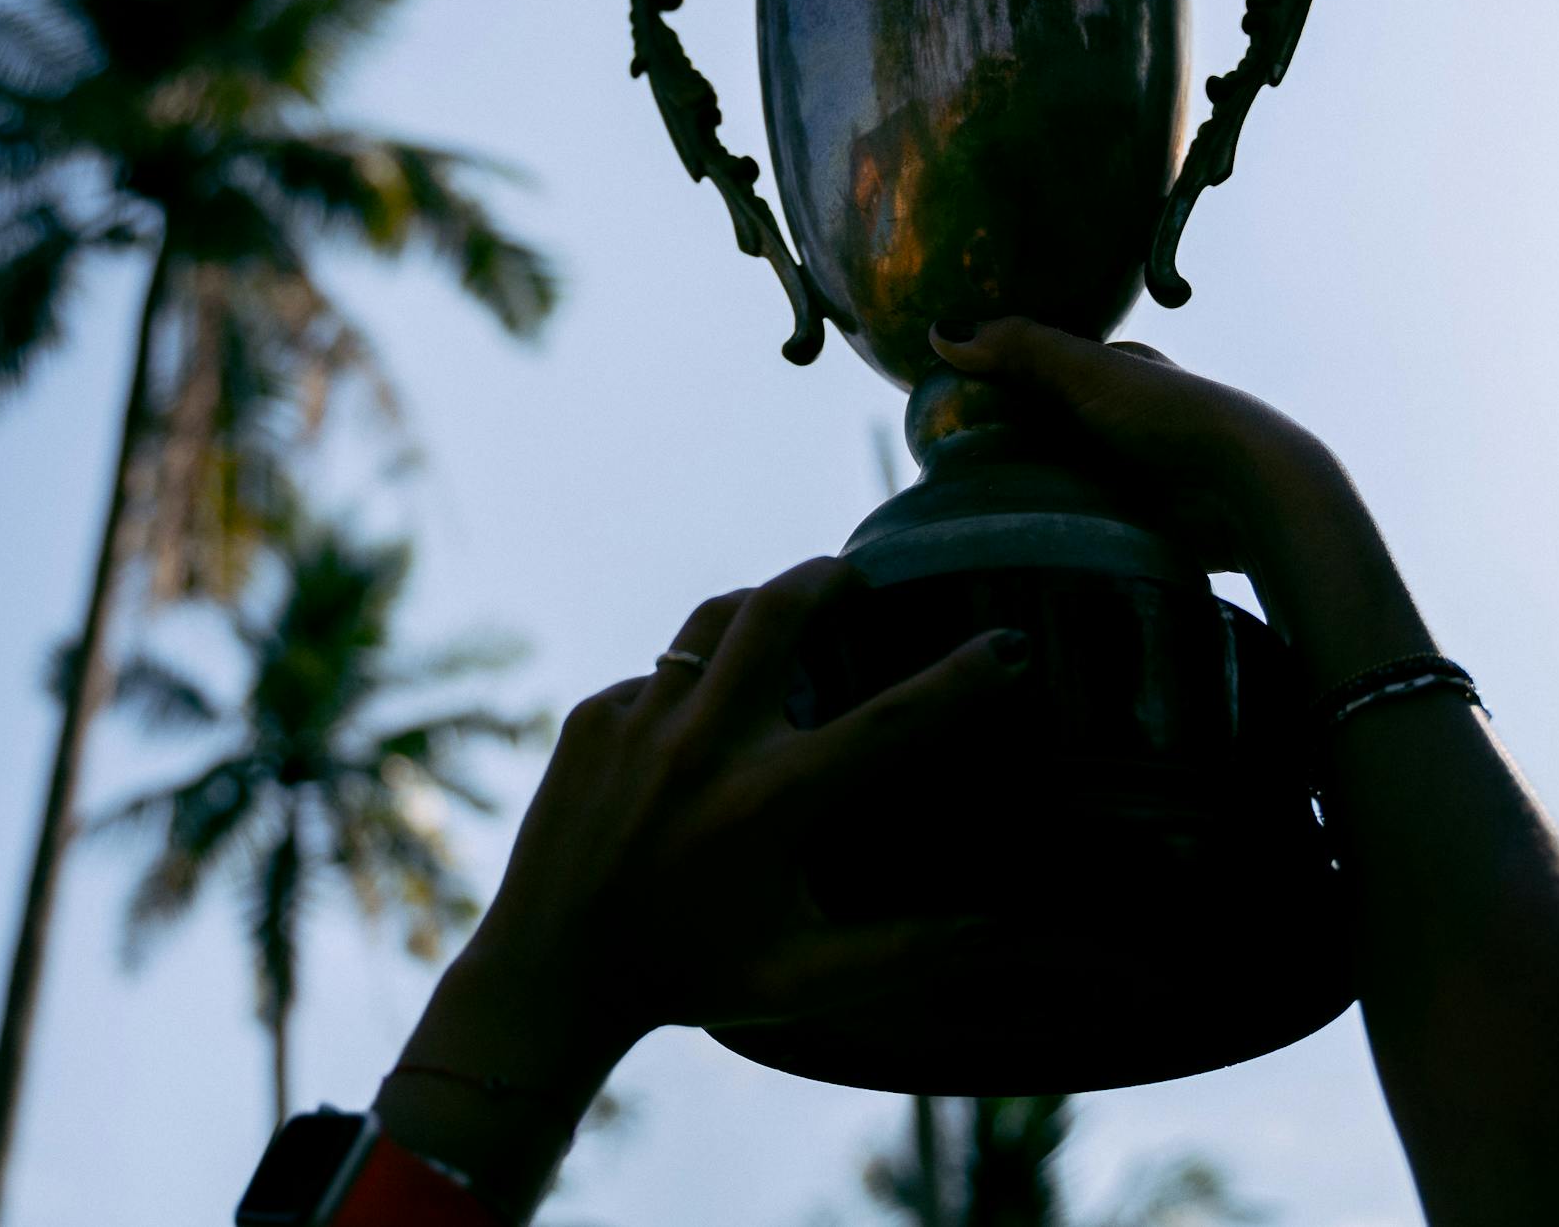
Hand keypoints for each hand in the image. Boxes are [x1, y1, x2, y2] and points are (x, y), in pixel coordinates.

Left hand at [373, 557, 1026, 1215]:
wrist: (550, 976)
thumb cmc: (690, 979)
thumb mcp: (804, 981)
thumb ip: (906, 951)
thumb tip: (1001, 928)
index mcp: (770, 803)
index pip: (891, 720)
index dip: (962, 678)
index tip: (1009, 644)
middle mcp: (704, 747)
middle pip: (780, 610)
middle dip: (830, 578)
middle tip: (857, 579)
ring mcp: (639, 722)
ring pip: (714, 618)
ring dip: (761, 604)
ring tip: (789, 611)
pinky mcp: (590, 719)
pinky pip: (657, 674)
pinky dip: (693, 682)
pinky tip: (705, 714)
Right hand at [928, 316, 1429, 693]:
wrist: (1246, 491)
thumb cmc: (1170, 417)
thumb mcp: (1088, 371)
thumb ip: (1021, 349)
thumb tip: (940, 333)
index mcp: (1119, 375)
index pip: (1046, 372)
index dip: (998, 383)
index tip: (944, 406)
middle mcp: (1126, 423)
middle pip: (1050, 430)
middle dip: (1007, 443)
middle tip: (943, 465)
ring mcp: (1135, 475)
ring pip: (1065, 479)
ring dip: (1029, 491)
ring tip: (968, 509)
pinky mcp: (1142, 523)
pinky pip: (1084, 525)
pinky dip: (1056, 527)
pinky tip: (1019, 539)